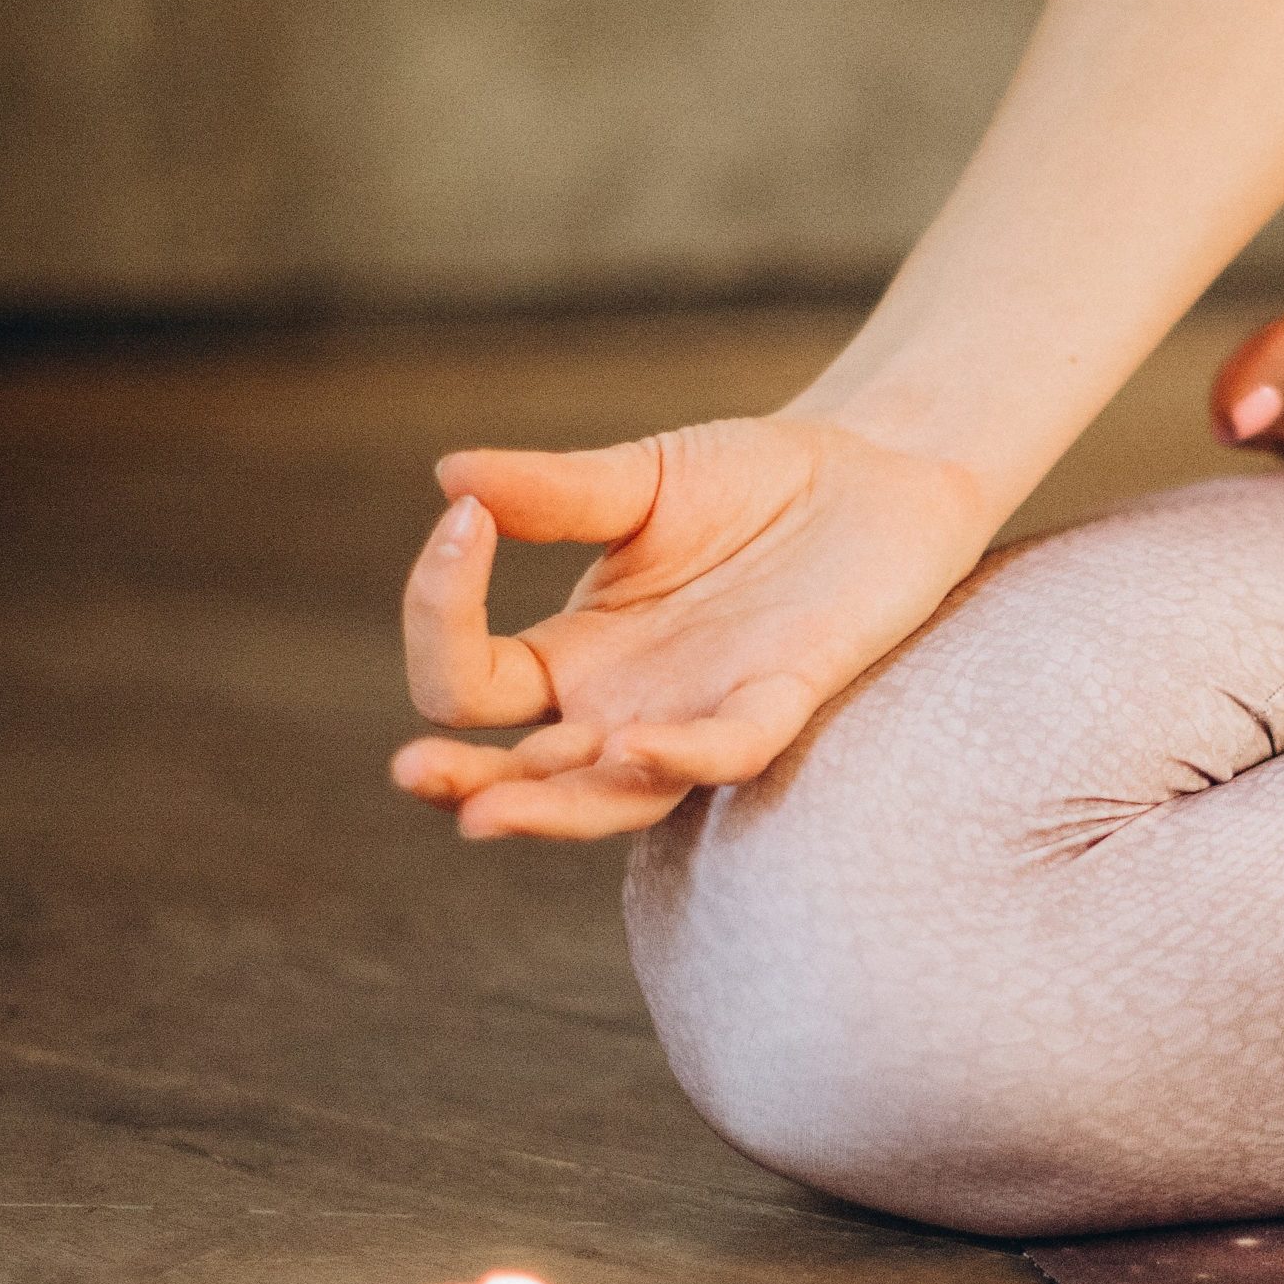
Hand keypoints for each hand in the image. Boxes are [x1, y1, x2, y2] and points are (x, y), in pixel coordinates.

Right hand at [392, 414, 994, 838]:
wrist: (871, 472)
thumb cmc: (754, 484)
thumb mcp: (640, 479)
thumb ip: (553, 490)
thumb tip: (448, 476)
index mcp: (572, 655)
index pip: (468, 680)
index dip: (441, 611)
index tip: (463, 521)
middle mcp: (624, 704)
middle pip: (524, 772)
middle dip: (463, 780)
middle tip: (412, 770)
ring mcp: (702, 711)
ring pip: (614, 795)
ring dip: (552, 808)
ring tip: (483, 812)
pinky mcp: (784, 698)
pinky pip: (731, 751)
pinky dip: (684, 755)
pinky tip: (633, 746)